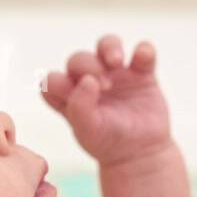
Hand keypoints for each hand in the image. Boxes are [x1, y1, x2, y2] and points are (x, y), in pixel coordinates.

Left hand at [42, 34, 170, 165]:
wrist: (140, 152)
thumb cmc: (107, 142)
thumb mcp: (88, 131)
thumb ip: (80, 107)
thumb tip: (87, 79)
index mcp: (69, 96)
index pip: (52, 79)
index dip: (58, 82)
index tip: (71, 94)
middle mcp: (89, 80)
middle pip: (79, 59)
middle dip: (87, 66)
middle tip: (104, 86)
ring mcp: (115, 74)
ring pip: (107, 45)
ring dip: (110, 47)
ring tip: (116, 62)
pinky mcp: (141, 73)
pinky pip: (143, 52)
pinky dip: (143, 50)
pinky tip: (142, 58)